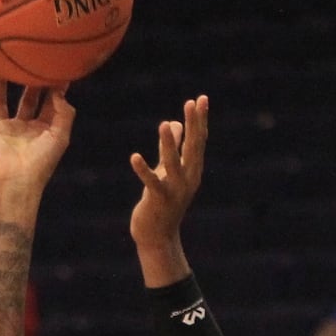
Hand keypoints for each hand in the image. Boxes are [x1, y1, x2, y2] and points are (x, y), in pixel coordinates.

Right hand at [0, 76, 74, 190]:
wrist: (18, 180)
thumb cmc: (42, 162)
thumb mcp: (61, 135)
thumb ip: (64, 111)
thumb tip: (57, 90)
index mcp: (41, 128)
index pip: (47, 101)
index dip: (52, 86)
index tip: (54, 69)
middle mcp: (22, 125)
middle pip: (25, 98)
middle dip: (29, 81)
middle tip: (31, 63)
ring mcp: (2, 128)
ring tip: (2, 66)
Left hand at [129, 95, 209, 246]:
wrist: (158, 236)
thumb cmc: (163, 201)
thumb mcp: (168, 171)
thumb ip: (171, 148)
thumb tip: (175, 123)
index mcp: (192, 169)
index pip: (198, 140)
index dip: (199, 120)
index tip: (201, 99)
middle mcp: (188, 178)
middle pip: (192, 147)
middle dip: (193, 124)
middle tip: (192, 102)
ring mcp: (175, 190)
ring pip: (173, 163)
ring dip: (168, 143)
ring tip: (163, 124)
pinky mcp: (159, 200)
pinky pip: (151, 182)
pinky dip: (143, 170)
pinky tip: (134, 157)